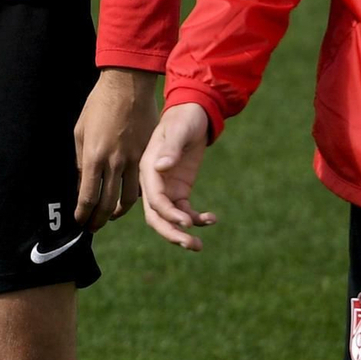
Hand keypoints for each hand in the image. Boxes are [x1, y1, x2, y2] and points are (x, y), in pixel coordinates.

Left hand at [73, 68, 157, 229]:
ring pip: (128, 198)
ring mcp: (134, 159)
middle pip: (107, 203)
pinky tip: (127, 198)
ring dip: (117, 212)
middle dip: (98, 219)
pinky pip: (141, 182)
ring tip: (110, 216)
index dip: (82, 213)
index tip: (79, 220)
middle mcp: (114, 162)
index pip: (87, 196)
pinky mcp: (147, 154)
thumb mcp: (80, 131)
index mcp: (94, 156)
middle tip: (92, 227)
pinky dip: (133, 195)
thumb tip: (81, 183)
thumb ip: (81, 160)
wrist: (128, 85)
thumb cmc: (99, 105)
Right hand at [139, 102, 216, 251]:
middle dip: (171, 233)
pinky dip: (196, 219)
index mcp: (148, 169)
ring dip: (182, 233)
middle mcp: (153, 182)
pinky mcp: (180, 190)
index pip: (154, 199)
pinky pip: (185, 211)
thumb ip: (170, 148)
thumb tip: (161, 167)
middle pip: (156, 217)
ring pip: (169, 219)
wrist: (193, 113)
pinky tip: (212, 219)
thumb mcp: (179, 129)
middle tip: (191, 245)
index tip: (187, 222)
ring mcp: (166, 188)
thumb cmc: (184, 118)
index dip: (168, 214)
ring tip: (199, 246)